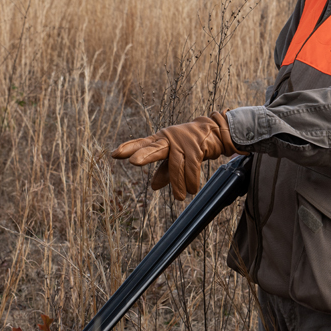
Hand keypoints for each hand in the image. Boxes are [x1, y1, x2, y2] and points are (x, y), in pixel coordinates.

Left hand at [111, 112, 246, 199]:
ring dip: (178, 184)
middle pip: (155, 148)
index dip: (129, 147)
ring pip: (176, 165)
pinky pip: (191, 167)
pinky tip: (191, 189)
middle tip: (134, 162)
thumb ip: (164, 171)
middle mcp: (169, 138)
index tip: (114, 154)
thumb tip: (153, 187)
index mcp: (161, 139)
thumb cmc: (191, 146)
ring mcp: (183, 141)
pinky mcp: (196, 146)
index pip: (143, 143)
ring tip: (180, 198)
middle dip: (145, 155)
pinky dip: (191, 181)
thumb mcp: (176, 158)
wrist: (216, 132)